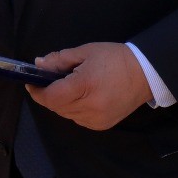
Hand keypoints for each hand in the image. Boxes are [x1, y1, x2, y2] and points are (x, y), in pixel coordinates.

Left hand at [28, 42, 151, 130]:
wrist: (146, 73)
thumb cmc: (114, 58)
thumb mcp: (85, 52)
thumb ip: (59, 59)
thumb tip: (38, 64)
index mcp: (85, 86)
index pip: (51, 96)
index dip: (37, 91)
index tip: (31, 82)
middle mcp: (90, 107)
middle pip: (56, 107)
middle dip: (48, 95)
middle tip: (49, 81)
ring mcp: (97, 119)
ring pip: (66, 114)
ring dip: (60, 103)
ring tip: (68, 87)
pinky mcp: (103, 125)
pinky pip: (78, 119)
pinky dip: (73, 110)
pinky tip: (81, 97)